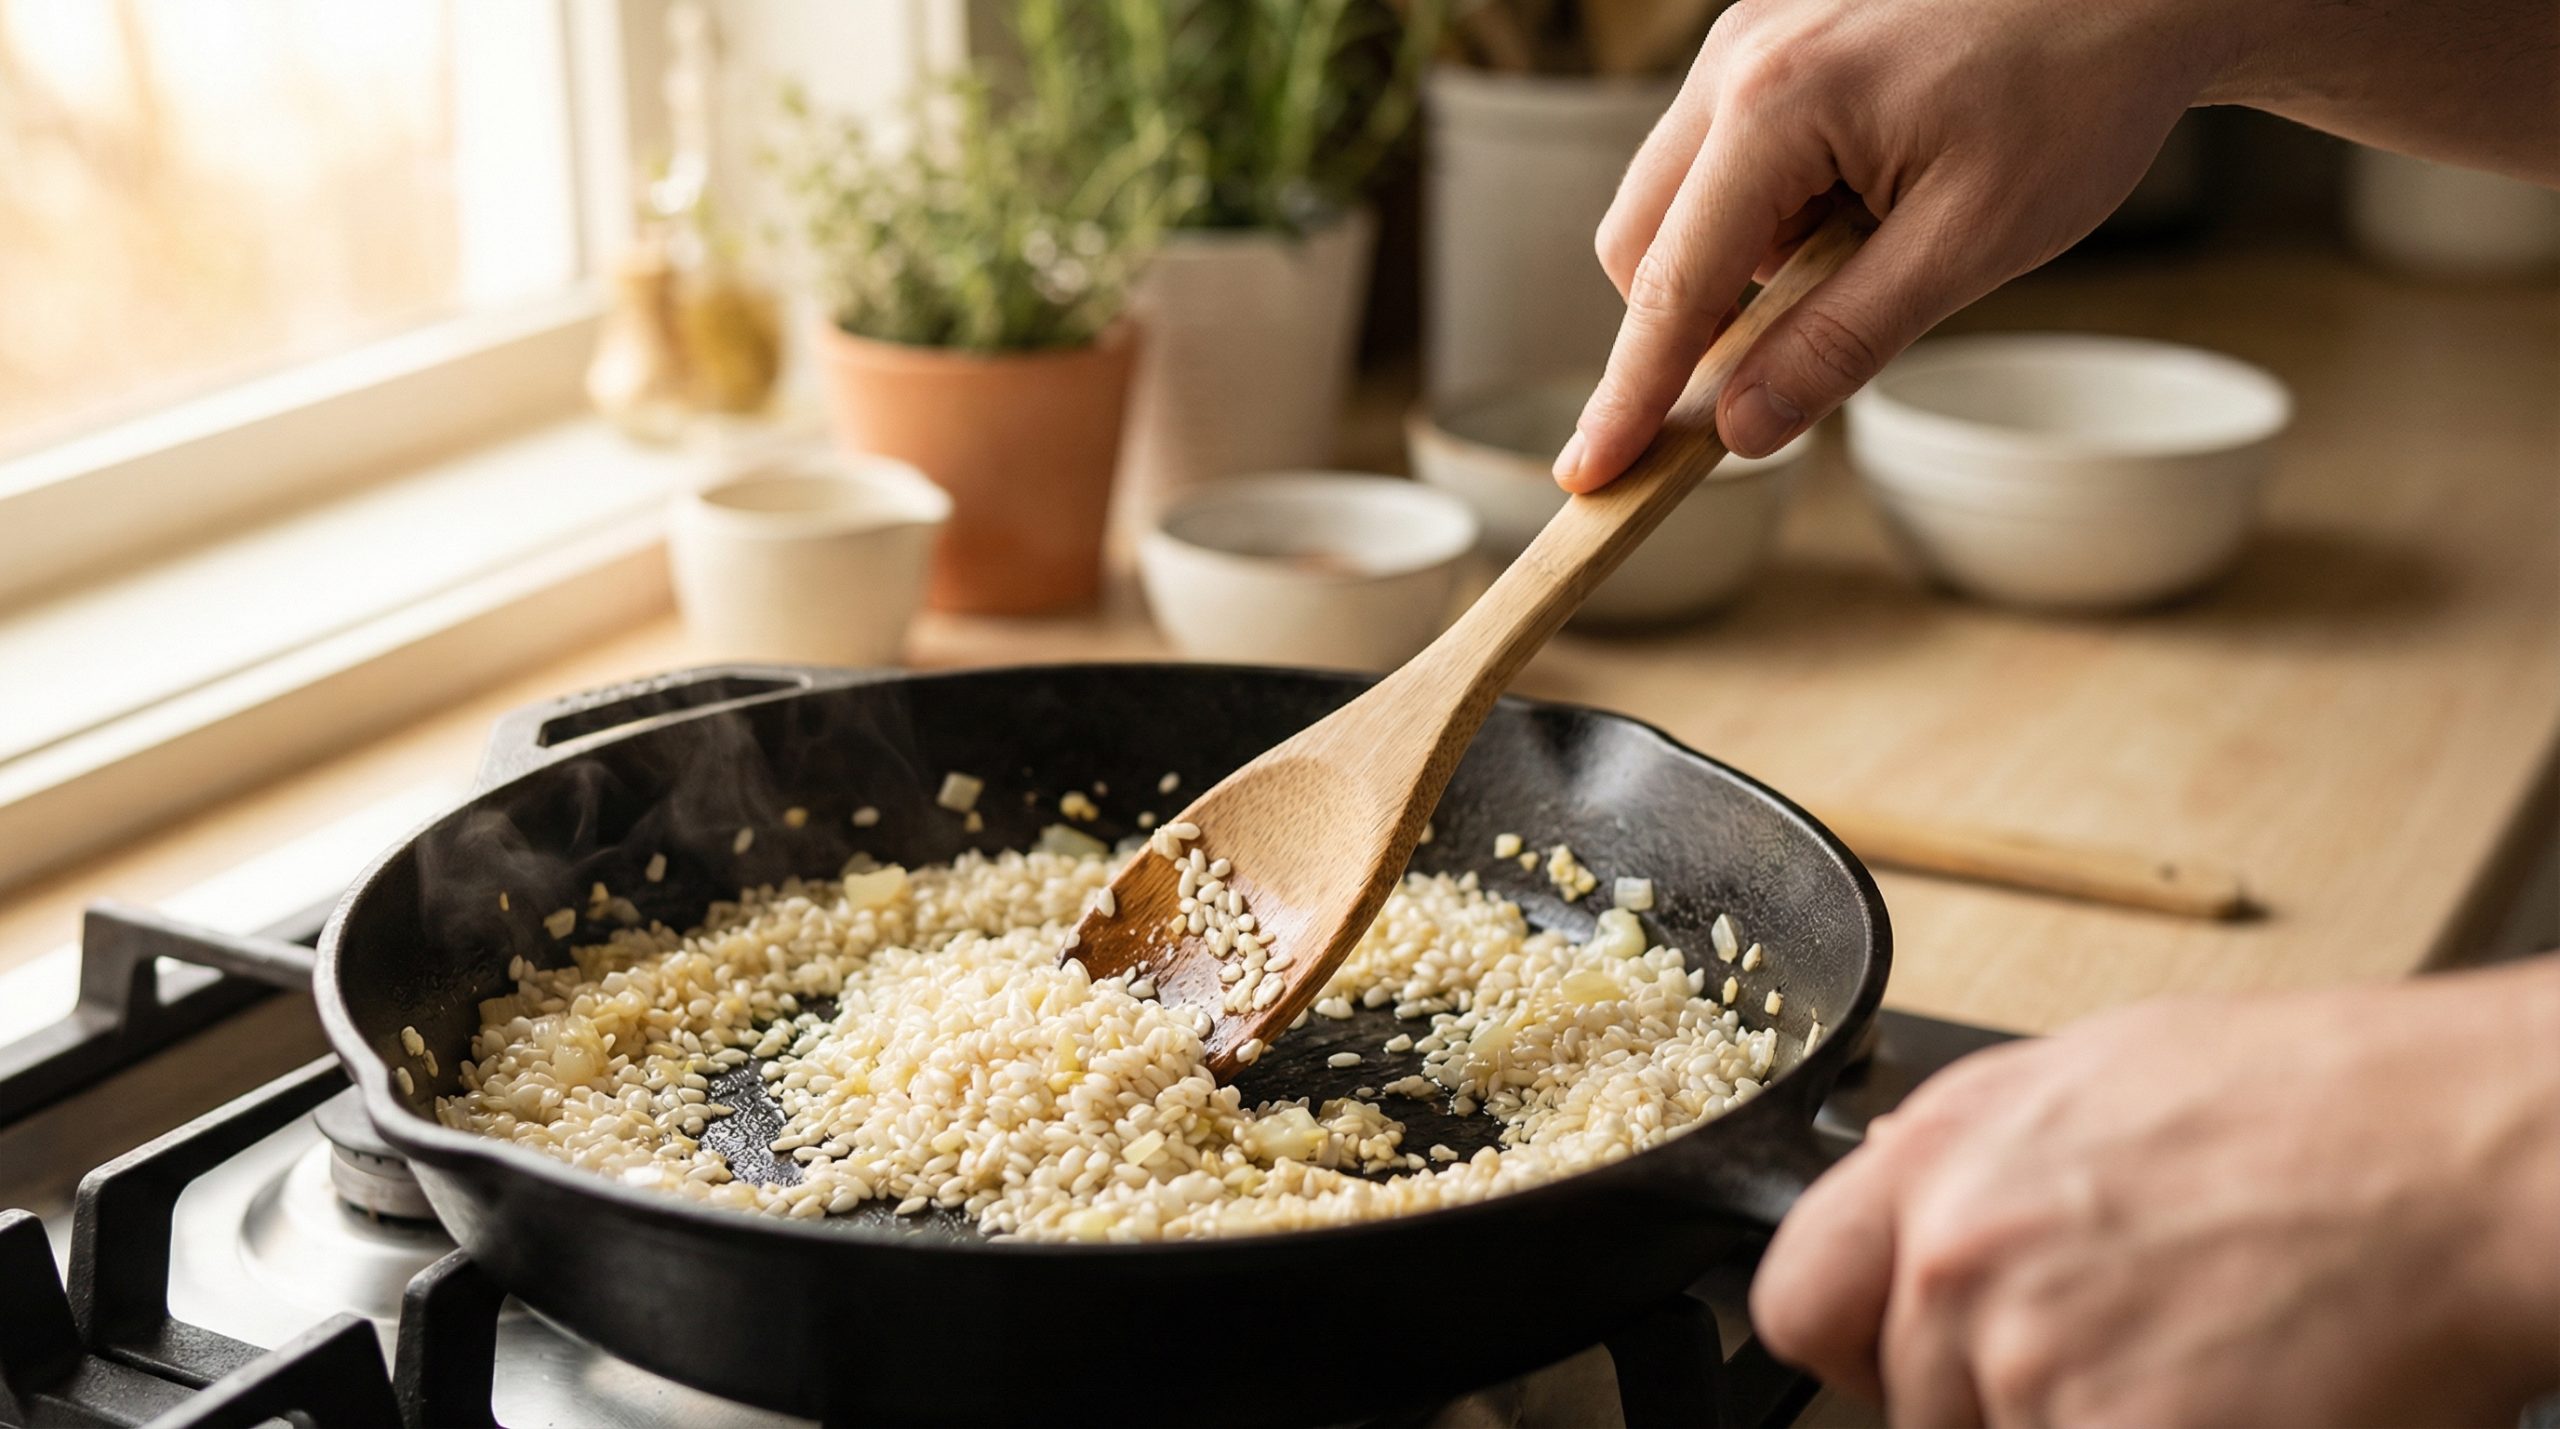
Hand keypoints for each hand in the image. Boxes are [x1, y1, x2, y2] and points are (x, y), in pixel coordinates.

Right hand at [1554, 0, 2224, 488]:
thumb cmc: (2075, 92)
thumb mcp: (1973, 241)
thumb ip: (1844, 340)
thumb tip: (1742, 428)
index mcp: (1776, 105)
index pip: (1671, 289)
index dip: (1630, 396)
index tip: (1591, 477)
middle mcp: (1734, 59)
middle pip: (1640, 241)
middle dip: (1689, 321)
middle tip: (1797, 351)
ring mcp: (1746, 37)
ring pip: (1674, 199)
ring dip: (1736, 262)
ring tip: (1867, 244)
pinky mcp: (1770, 35)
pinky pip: (1721, 153)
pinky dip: (1765, 208)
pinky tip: (1864, 197)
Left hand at [1751, 958, 2559, 1425]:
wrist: (2450, 1155)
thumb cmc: (2310, 1105)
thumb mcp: (2089, 1076)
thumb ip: (1971, 1158)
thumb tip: (1907, 1202)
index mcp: (1938, 1160)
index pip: (1797, 1302)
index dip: (1857, 1345)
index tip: (1900, 1358)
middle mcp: (1959, 1261)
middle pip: (1914, 1399)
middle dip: (2000, 1393)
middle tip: (2119, 1349)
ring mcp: (2033, 1366)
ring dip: (2083, 1420)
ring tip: (2196, 1362)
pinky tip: (2228, 1399)